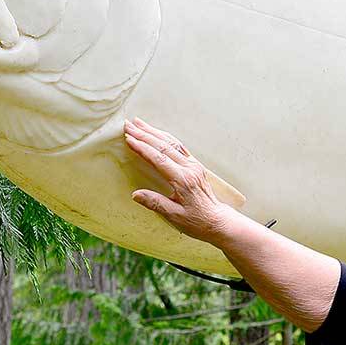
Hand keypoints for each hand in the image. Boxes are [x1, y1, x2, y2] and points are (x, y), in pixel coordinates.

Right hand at [123, 117, 234, 243]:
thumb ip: (155, 204)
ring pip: (171, 143)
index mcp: (183, 180)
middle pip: (164, 146)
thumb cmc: (197, 221)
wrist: (217, 220)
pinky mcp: (195, 165)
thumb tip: (135, 194)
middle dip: (144, 134)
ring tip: (139, 123)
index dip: (142, 148)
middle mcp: (189, 168)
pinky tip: (156, 133)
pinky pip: (179, 147)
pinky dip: (165, 137)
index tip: (128, 139)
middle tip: (128, 125)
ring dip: (154, 132)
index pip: (159, 159)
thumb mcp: (175, 216)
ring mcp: (193, 165)